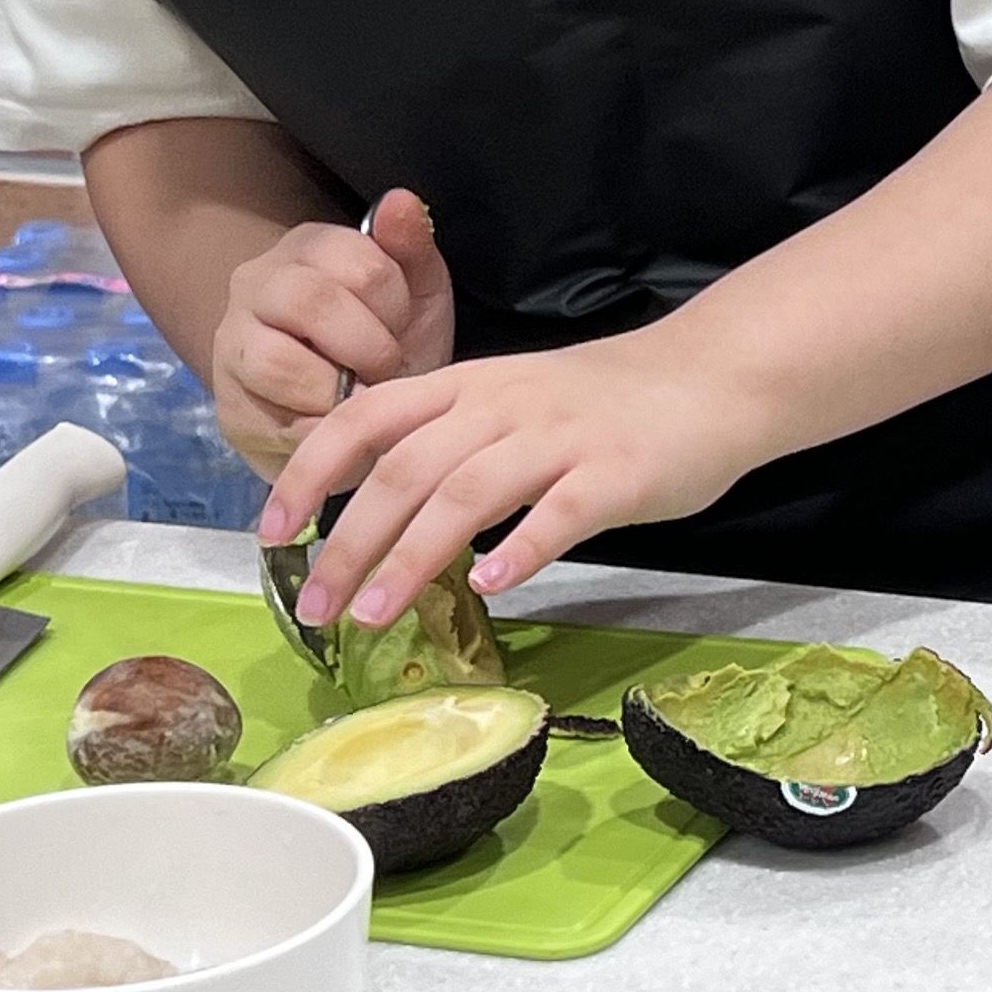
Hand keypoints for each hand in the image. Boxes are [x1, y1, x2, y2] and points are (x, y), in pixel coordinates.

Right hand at [211, 189, 452, 479]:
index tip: (402, 330)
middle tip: (387, 371)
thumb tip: (401, 201)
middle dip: (366, 348)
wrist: (351, 408)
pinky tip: (334, 428)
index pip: (359, 265)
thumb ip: (411, 249)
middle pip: (309, 302)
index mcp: (309, 247)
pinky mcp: (229, 407)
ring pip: (276, 363)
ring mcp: (234, 346)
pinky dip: (315, 433)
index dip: (395, 308)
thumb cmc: (387, 339)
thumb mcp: (416, 294)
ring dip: (335, 392)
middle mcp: (257, 285)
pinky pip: (268, 421)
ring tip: (358, 399)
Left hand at [266, 326, 766, 627]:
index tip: (272, 532)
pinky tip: (489, 589)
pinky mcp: (617, 473)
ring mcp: (561, 438)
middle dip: (348, 544)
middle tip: (316, 609)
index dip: (310, 472)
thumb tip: (376, 511)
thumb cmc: (610, 401)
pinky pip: (559, 515)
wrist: (718, 375)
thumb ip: (452, 443)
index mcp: (471, 385)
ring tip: (375, 616)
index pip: (367, 418)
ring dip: (411, 558)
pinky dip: (519, 551)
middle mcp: (505, 405)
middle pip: (405, 470)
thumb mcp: (516, 401)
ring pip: (466, 494)